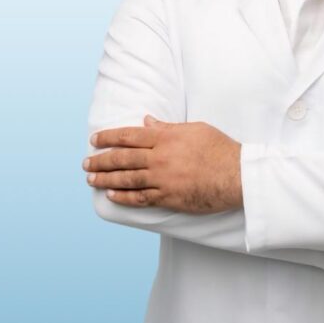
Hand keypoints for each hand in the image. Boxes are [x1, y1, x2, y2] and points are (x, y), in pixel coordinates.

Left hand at [83, 116, 242, 212]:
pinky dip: (124, 198)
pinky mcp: (168, 198)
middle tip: (86, 163)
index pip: (129, 136)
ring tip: (92, 179)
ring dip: (106, 179)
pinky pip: (140, 199)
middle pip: (122, 158)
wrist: (236, 175)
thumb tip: (147, 123)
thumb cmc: (219, 148)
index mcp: (166, 138)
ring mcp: (162, 180)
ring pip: (126, 180)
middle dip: (101, 160)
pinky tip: (112, 196)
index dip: (109, 137)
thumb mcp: (195, 129)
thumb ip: (168, 127)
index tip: (95, 140)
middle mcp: (160, 158)